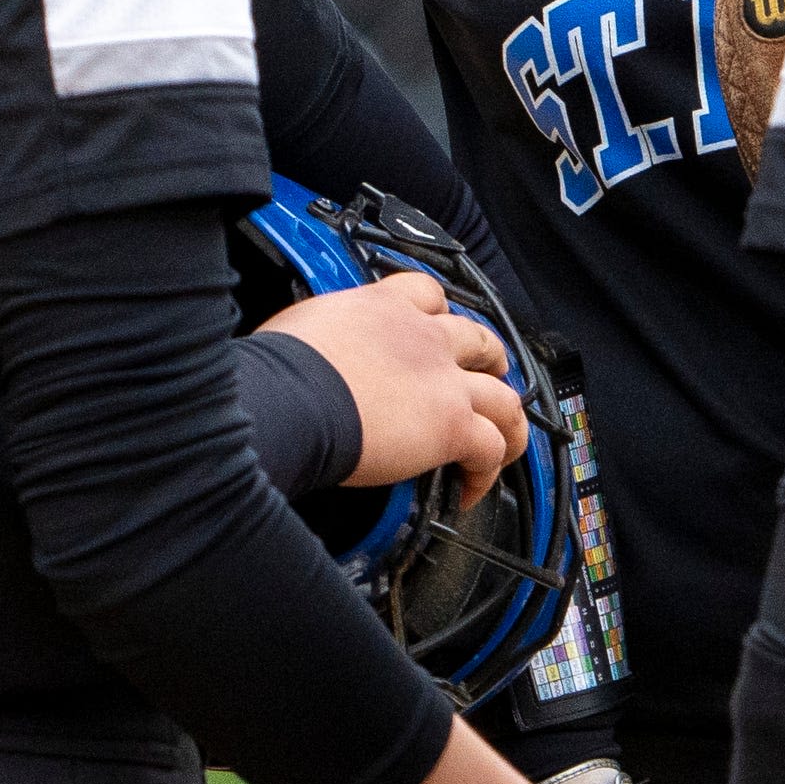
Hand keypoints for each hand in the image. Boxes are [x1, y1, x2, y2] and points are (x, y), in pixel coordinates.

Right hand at [259, 272, 525, 495]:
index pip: (426, 294)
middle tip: (489, 377)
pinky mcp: (451, 425)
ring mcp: (444, 381)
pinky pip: (490, 449)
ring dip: (508, 420)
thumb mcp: (300, 332)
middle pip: (479, 340)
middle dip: (490, 360)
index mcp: (381, 307)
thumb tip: (308, 363)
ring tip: (503, 441)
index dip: (439, 313)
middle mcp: (422, 337)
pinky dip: (488, 472)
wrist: (288, 398)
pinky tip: (472, 489)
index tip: (438, 327)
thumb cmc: (276, 372)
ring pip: (503, 397)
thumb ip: (323, 340)